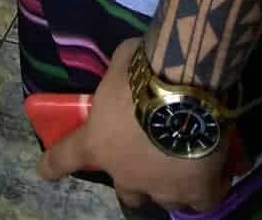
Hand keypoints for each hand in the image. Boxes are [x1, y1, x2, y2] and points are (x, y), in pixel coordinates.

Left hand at [38, 38, 230, 214]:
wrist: (188, 87)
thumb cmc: (146, 68)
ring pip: (165, 198)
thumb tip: (132, 65)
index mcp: (98, 142)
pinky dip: (207, 188)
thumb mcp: (124, 61)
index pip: (63, 157)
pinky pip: (201, 200)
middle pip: (127, 191)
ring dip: (171, 183)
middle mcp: (126, 174)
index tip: (45, 171)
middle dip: (135, 176)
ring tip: (188, 162)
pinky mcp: (197, 191)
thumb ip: (122, 72)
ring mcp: (162, 188)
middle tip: (149, 156)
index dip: (53, 165)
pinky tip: (216, 174)